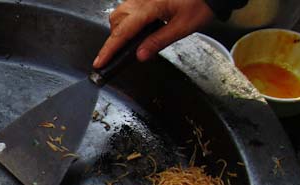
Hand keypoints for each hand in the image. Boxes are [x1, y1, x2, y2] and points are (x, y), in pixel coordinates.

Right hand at [93, 0, 213, 68]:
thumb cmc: (200, 4)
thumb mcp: (183, 27)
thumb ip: (158, 41)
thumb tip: (140, 55)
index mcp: (150, 8)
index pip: (123, 32)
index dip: (109, 49)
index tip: (99, 62)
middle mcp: (142, 0)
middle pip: (116, 21)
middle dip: (115, 38)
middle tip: (120, 54)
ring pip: (120, 13)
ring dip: (121, 29)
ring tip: (132, 42)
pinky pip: (129, 8)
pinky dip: (128, 20)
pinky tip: (139, 28)